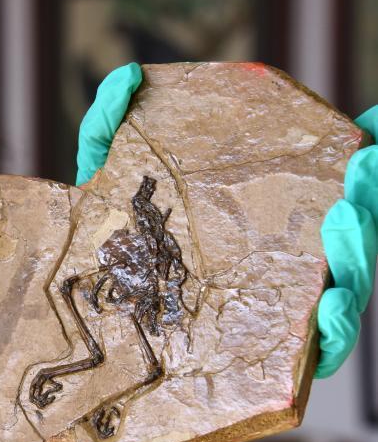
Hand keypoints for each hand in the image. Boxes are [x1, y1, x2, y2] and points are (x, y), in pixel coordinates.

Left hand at [75, 64, 376, 378]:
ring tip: (344, 222)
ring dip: (354, 256)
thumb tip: (127, 79)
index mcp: (263, 222)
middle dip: (363, 204)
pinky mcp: (267, 362)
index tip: (371, 128)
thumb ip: (113, 129)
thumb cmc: (114, 248)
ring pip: (340, 288)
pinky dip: (330, 333)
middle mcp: (282, 263)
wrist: (91, 330)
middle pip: (345, 237)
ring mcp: (279, 311)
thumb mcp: (107, 186)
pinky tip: (325, 308)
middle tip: (363, 171)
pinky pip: (313, 353)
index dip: (359, 167)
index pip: (327, 191)